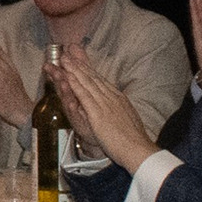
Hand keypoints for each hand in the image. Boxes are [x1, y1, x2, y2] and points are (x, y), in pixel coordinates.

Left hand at [51, 46, 155, 170]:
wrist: (138, 149)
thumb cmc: (135, 139)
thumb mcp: (129, 119)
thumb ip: (121, 111)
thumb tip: (120, 107)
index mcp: (118, 98)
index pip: (100, 80)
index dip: (88, 69)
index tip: (79, 60)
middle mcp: (111, 97)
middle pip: (92, 77)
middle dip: (79, 64)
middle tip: (67, 52)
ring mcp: (105, 104)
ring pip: (87, 83)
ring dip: (74, 70)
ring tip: (63, 59)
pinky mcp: (98, 114)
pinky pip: (84, 96)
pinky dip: (76, 84)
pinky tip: (68, 76)